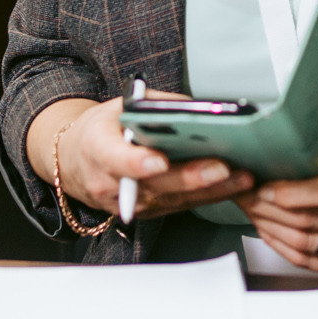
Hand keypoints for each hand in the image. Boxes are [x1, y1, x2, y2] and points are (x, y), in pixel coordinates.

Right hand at [50, 97, 253, 219]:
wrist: (75, 163)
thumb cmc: (99, 131)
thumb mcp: (117, 106)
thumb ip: (153, 105)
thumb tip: (195, 107)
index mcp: (97, 149)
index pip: (116, 159)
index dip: (137, 164)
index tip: (158, 162)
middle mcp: (110, 183)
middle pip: (154, 184)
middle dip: (189, 177)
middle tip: (220, 168)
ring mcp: (129, 204)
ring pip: (173, 199)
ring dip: (210, 190)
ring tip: (241, 178)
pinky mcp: (148, 212)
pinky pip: (180, 205)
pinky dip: (209, 196)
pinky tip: (235, 187)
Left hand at [235, 141, 317, 275]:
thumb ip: (316, 151)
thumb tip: (265, 150)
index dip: (291, 193)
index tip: (263, 187)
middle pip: (310, 220)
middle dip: (269, 209)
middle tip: (245, 197)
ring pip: (305, 244)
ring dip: (270, 228)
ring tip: (252, 212)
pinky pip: (309, 261)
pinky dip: (282, 246)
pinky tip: (268, 230)